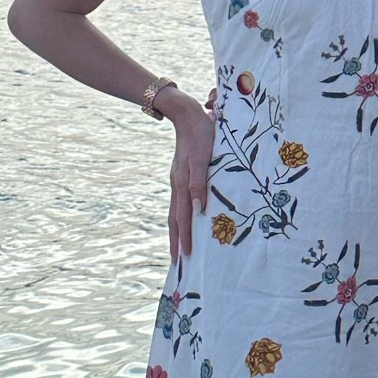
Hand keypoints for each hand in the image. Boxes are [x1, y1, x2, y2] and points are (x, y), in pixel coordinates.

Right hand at [164, 89, 216, 260]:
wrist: (187, 113)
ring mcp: (178, 180)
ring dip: (178, 231)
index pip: (182, 219)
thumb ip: (198, 183)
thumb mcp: (202, 158)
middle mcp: (177, 185)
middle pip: (175, 220)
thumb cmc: (200, 134)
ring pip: (176, 211)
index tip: (185, 259)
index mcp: (182, 184)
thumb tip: (197, 210)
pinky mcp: (182, 174)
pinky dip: (181, 216)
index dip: (184, 239)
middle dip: (177, 242)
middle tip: (178, 263)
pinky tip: (187, 219)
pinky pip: (180, 201)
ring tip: (180, 248)